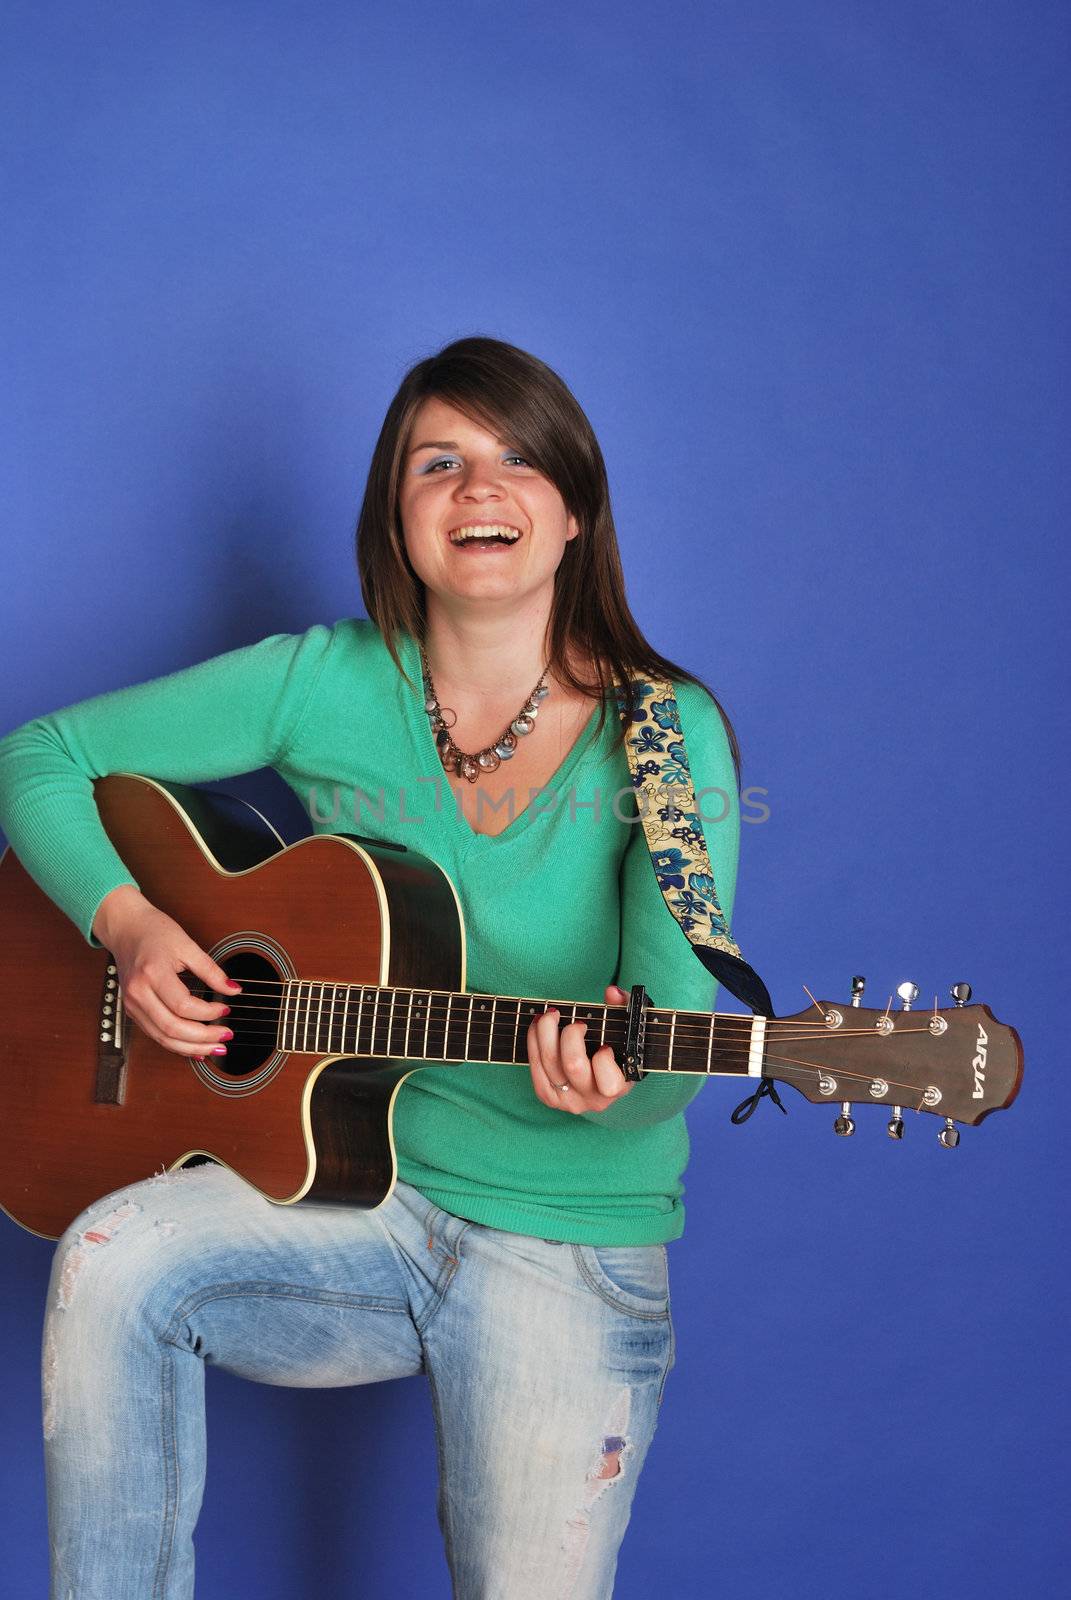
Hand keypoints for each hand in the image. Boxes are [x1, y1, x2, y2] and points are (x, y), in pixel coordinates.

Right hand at [93, 885, 239, 1057]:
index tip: (226, 1009)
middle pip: (171, 1028)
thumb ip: (211, 970)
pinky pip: (155, 1034)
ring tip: (214, 1049)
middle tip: (225, 1036)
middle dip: (202, 1038)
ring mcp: (132, 1004)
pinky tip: (194, 1048)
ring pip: (162, 1038)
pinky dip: (176, 1044)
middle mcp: (138, 993)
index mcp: (152, 973)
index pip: (183, 1005)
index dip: (208, 1012)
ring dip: (191, 1048)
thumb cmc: (154, 932)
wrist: (125, 928)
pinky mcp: (132, 1010)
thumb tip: (233, 990)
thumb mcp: (187, 945)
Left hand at [527, 984, 632, 1113]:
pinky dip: (533, 1042)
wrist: (598, 1076)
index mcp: (617, 1088)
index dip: (604, 1060)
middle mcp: (592, 1100)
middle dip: (571, 1035)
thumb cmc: (615, 1047)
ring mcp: (567, 1101)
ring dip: (545, 1031)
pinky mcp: (547, 1096)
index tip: (604, 1045)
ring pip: (549, 1062)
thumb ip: (624, 1006)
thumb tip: (612, 992)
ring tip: (550, 1015)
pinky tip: (538, 1027)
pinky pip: (535, 1066)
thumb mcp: (627, 1028)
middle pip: (573, 1065)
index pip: (609, 1082)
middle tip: (577, 1023)